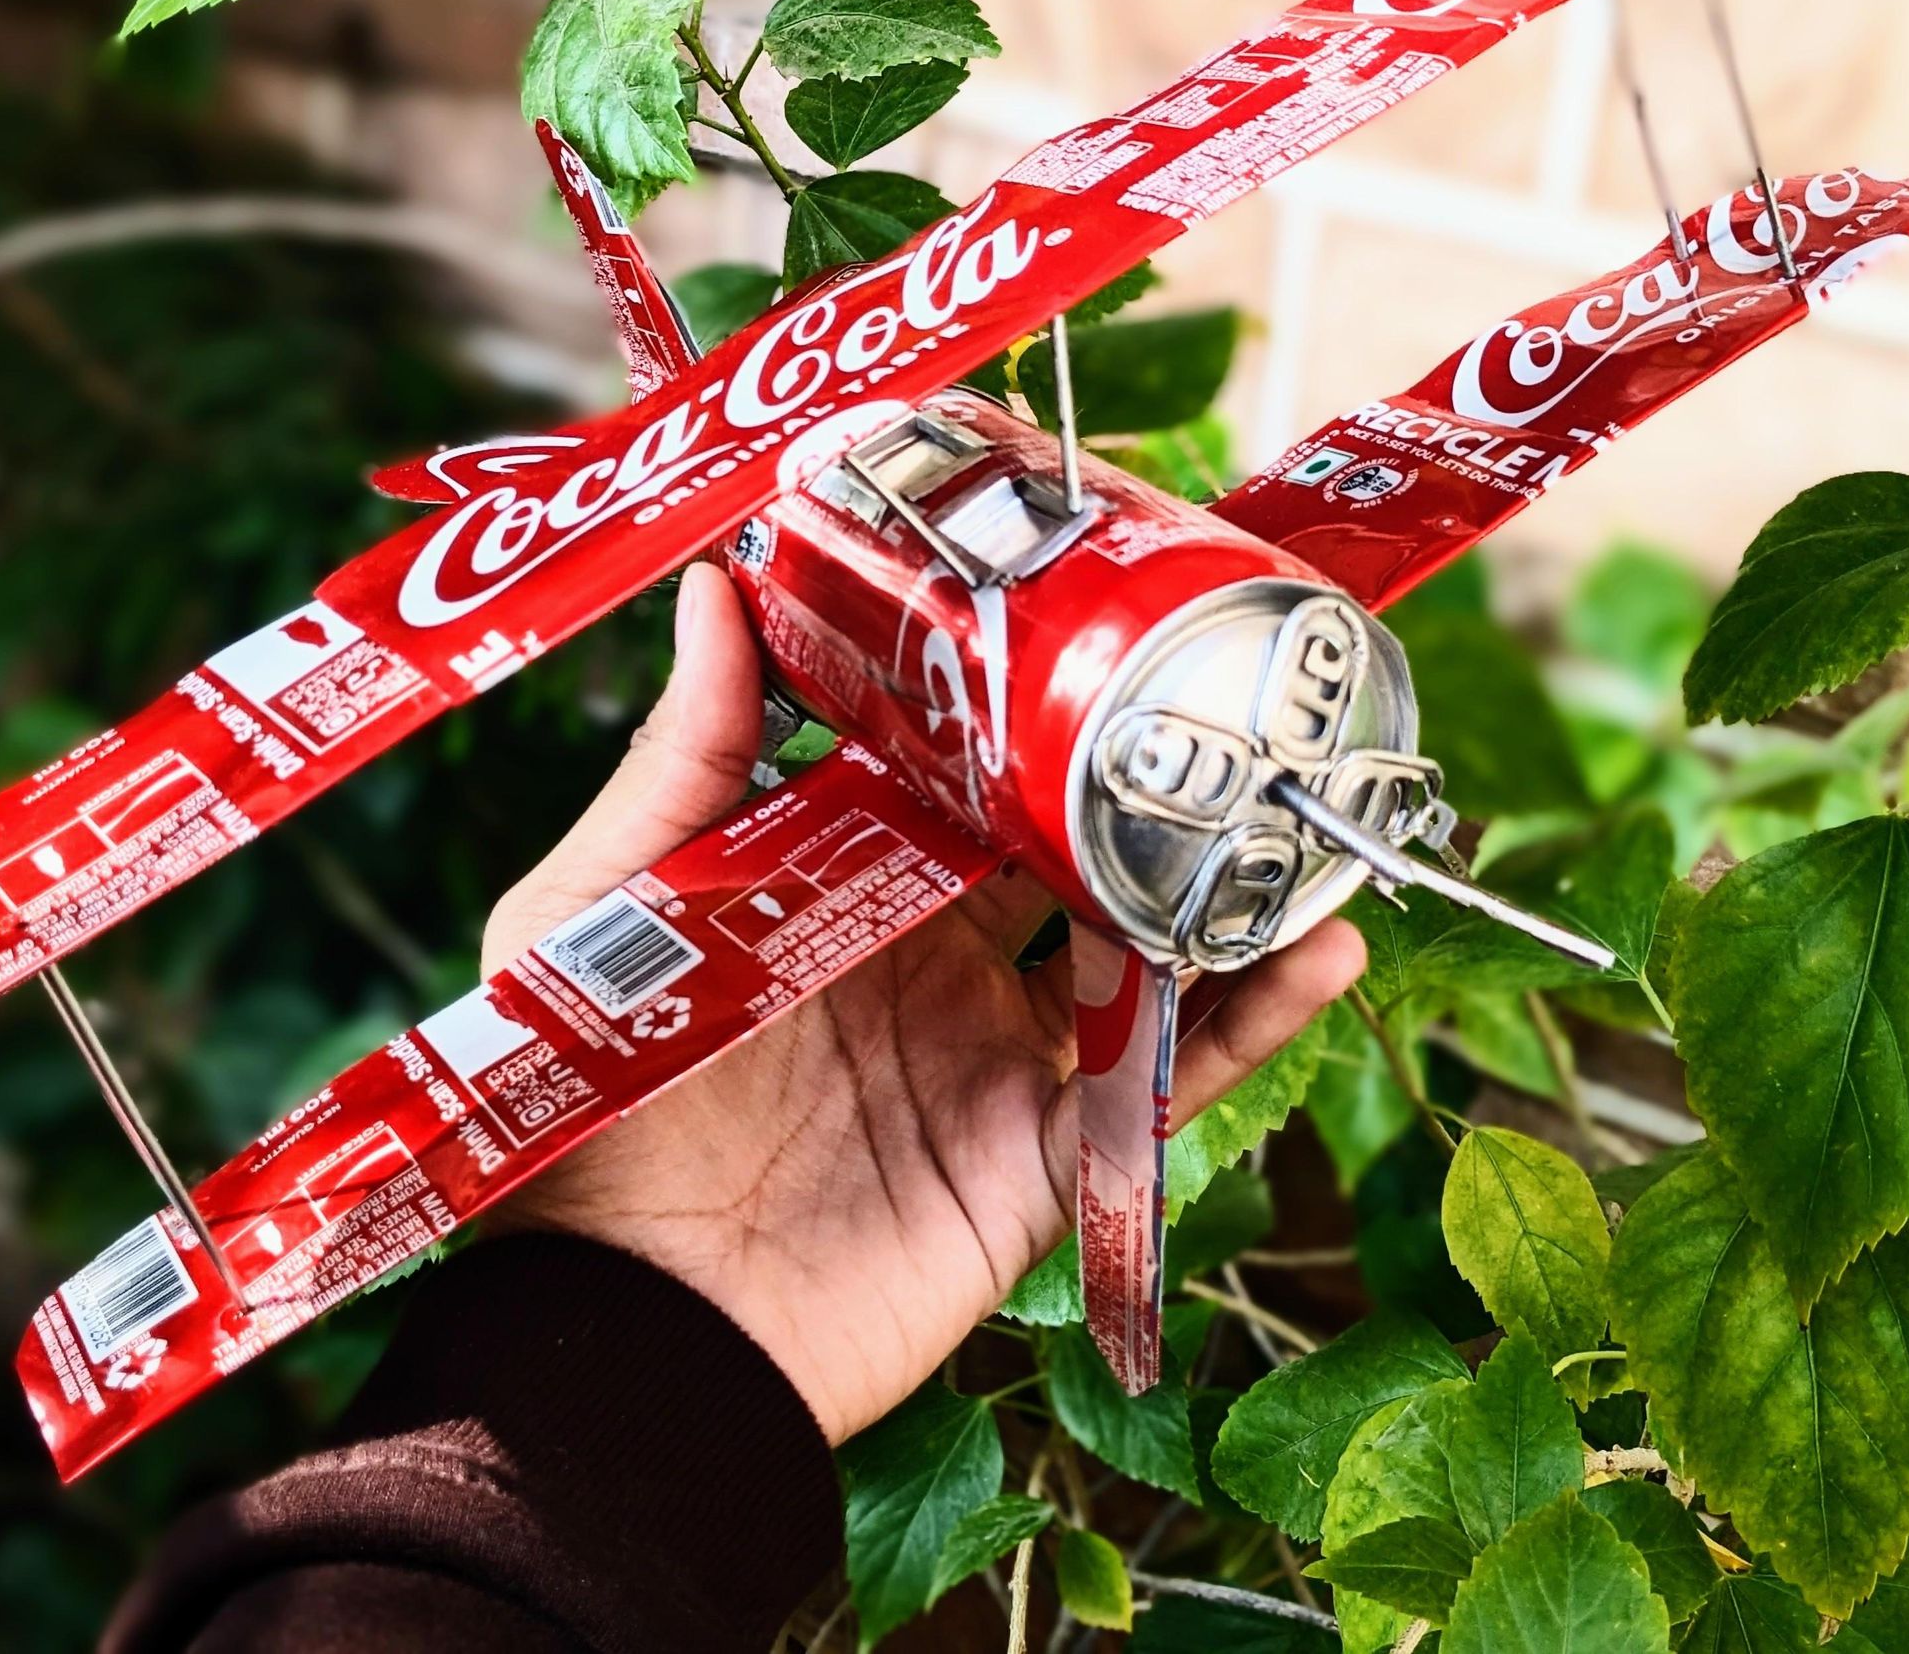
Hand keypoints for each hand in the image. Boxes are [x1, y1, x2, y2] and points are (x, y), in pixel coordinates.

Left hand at [481, 563, 1365, 1446]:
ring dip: (1223, 879)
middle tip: (1230, 674)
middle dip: (1141, 769)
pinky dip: (1250, 1021)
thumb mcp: (599, 907)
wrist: (626, 1324)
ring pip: (1140, 951)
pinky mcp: (1039, 1159)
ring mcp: (994, 1057)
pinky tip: (1322, 947)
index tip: (1085, 598)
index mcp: (836, 886)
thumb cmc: (586, 1106)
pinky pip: (1164, 1085)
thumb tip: (715, 585)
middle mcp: (932, 959)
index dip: (1016, 695)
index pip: (951, 771)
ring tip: (1305, 795)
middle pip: (1063, 843)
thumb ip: (678, 760)